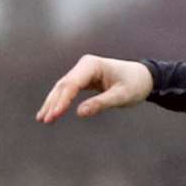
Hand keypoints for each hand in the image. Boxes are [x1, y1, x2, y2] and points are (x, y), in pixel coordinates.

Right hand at [35, 55, 151, 122]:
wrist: (143, 77)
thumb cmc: (135, 84)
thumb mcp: (121, 96)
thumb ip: (101, 103)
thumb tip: (80, 113)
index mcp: (92, 65)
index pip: (72, 84)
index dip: (62, 101)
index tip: (55, 115)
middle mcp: (84, 65)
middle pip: (63, 86)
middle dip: (53, 103)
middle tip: (45, 120)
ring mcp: (82, 71)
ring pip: (62, 88)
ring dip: (52, 103)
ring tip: (42, 119)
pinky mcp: (83, 79)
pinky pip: (67, 91)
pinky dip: (59, 101)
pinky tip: (50, 112)